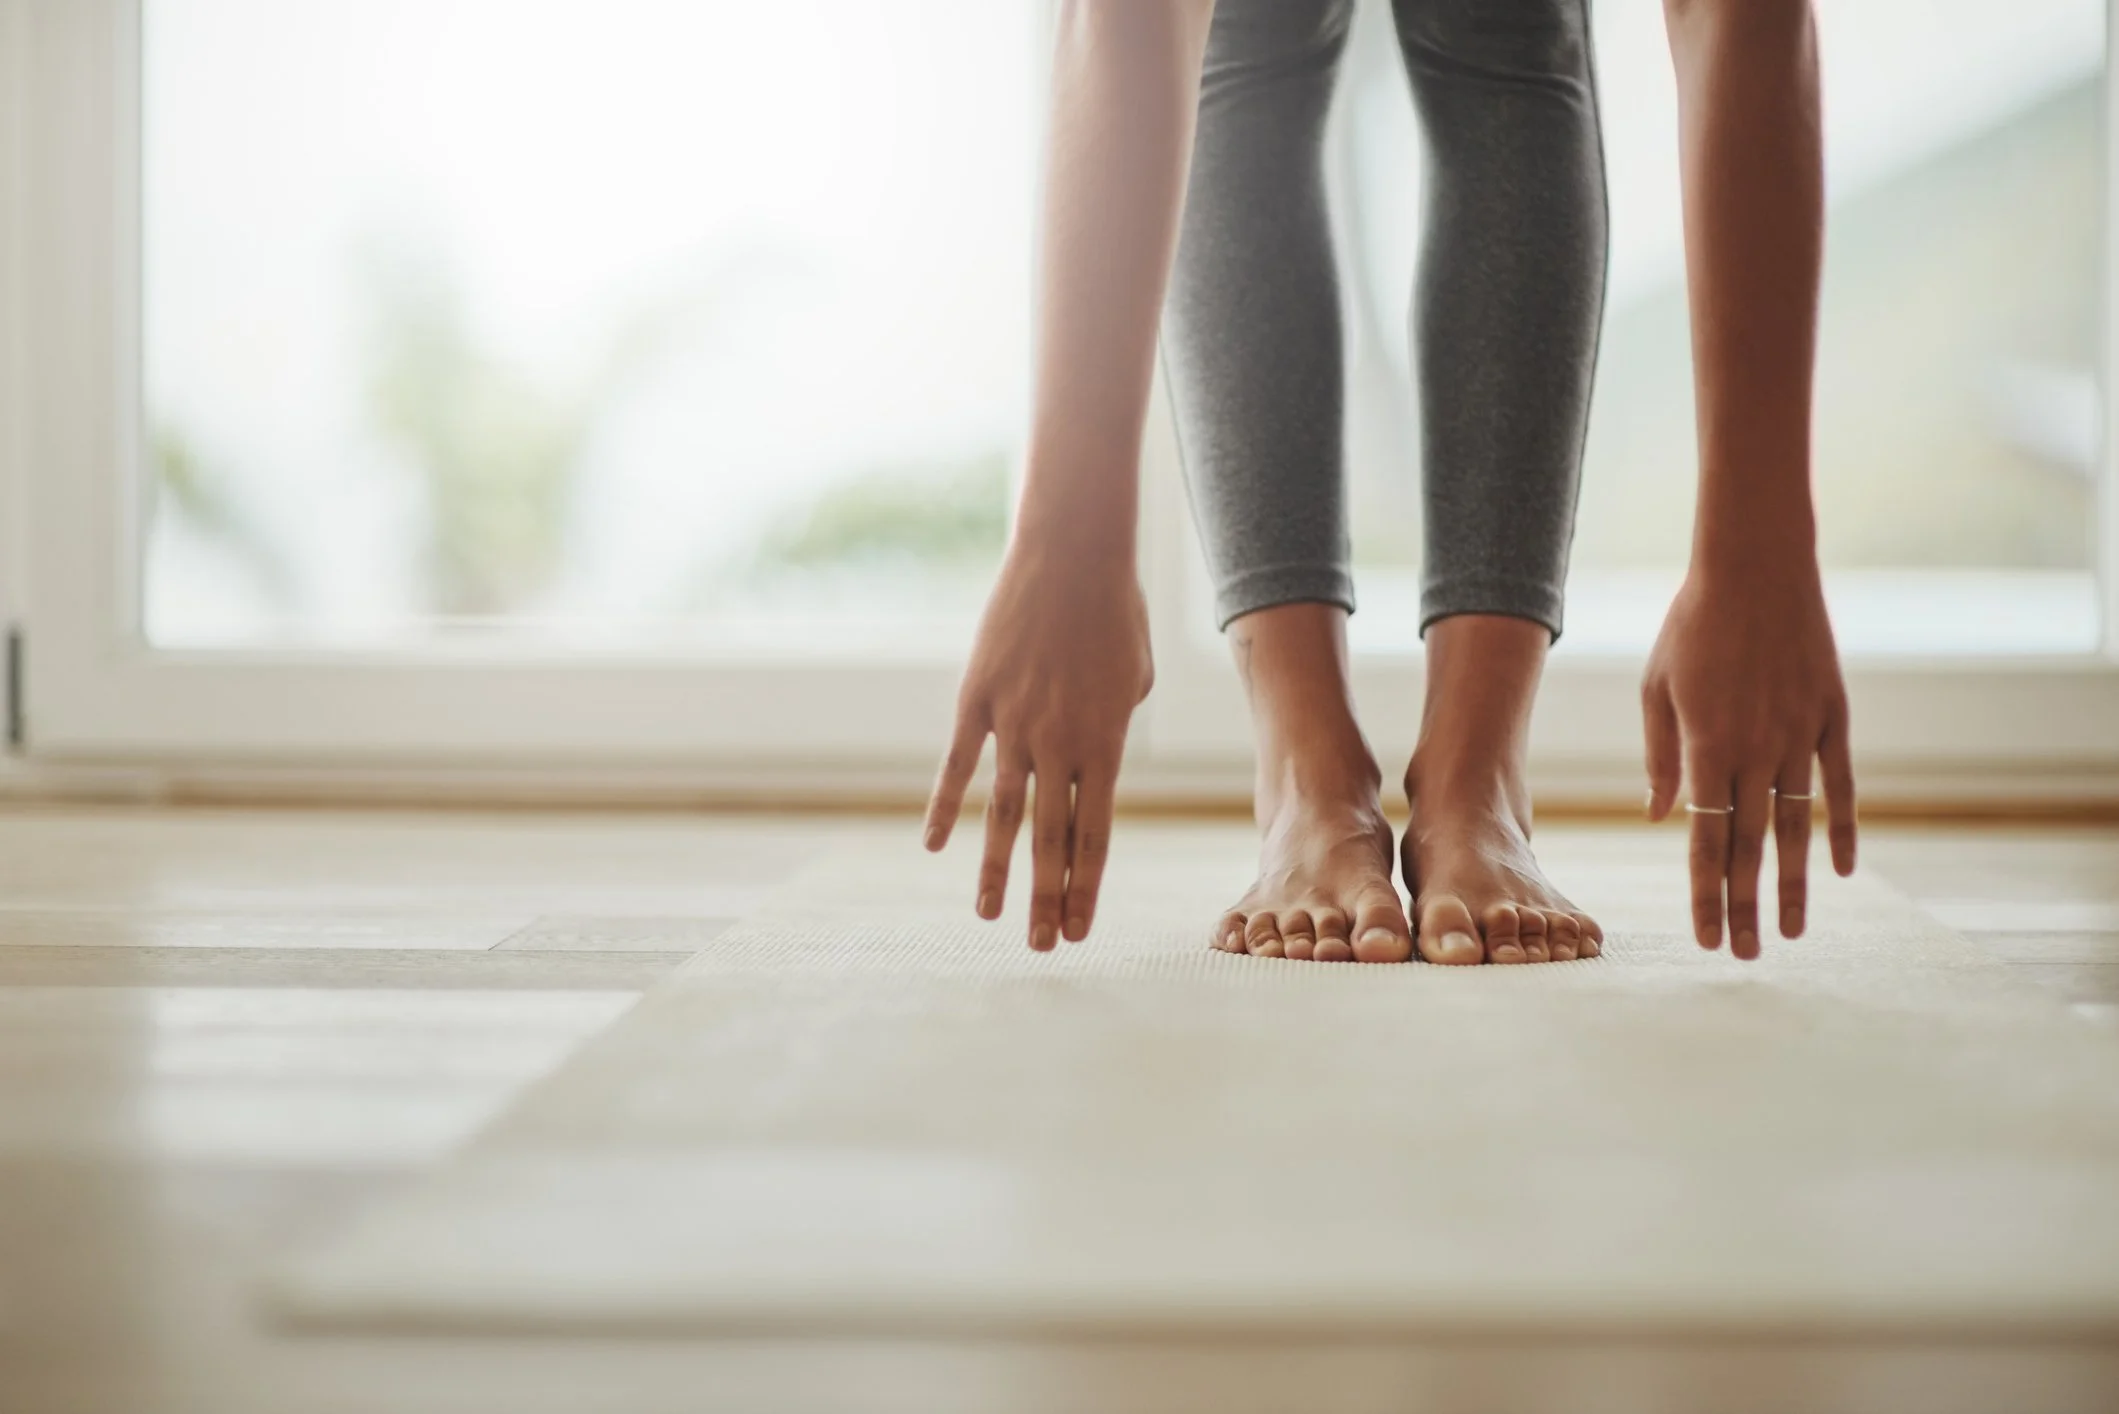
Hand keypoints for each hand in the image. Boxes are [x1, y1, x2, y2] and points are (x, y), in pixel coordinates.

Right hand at [922, 548, 1153, 950]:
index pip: (1095, 837)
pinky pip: (957, 766)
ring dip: (997, 872)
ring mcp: (1012, 725)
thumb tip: (1094, 754)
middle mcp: (1058, 745)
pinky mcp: (976, 700)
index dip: (1085, 889)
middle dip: (1047, 901)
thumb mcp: (1135, 678)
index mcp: (1106, 746)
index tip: (1079, 931)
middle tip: (1042, 948)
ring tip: (990, 918)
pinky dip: (944, 807)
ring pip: (1003, 816)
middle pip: (1052, 842)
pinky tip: (935, 846)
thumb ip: (1115, 725)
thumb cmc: (1115, 612)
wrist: (1072, 556)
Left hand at [1642, 562, 1855, 958]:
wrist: (1755, 567)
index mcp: (1705, 747)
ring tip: (1793, 930)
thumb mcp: (1657, 689)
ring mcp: (1799, 735)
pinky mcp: (1831, 716)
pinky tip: (1843, 869)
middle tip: (1747, 955)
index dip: (1704, 892)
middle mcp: (1755, 750)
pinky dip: (1842, 827)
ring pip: (1798, 826)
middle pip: (1749, 846)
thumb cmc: (1692, 626)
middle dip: (1745, 905)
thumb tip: (1662, 817)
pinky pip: (1839, 784)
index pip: (1703, 839)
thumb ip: (1661, 757)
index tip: (1706, 937)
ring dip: (1795, 883)